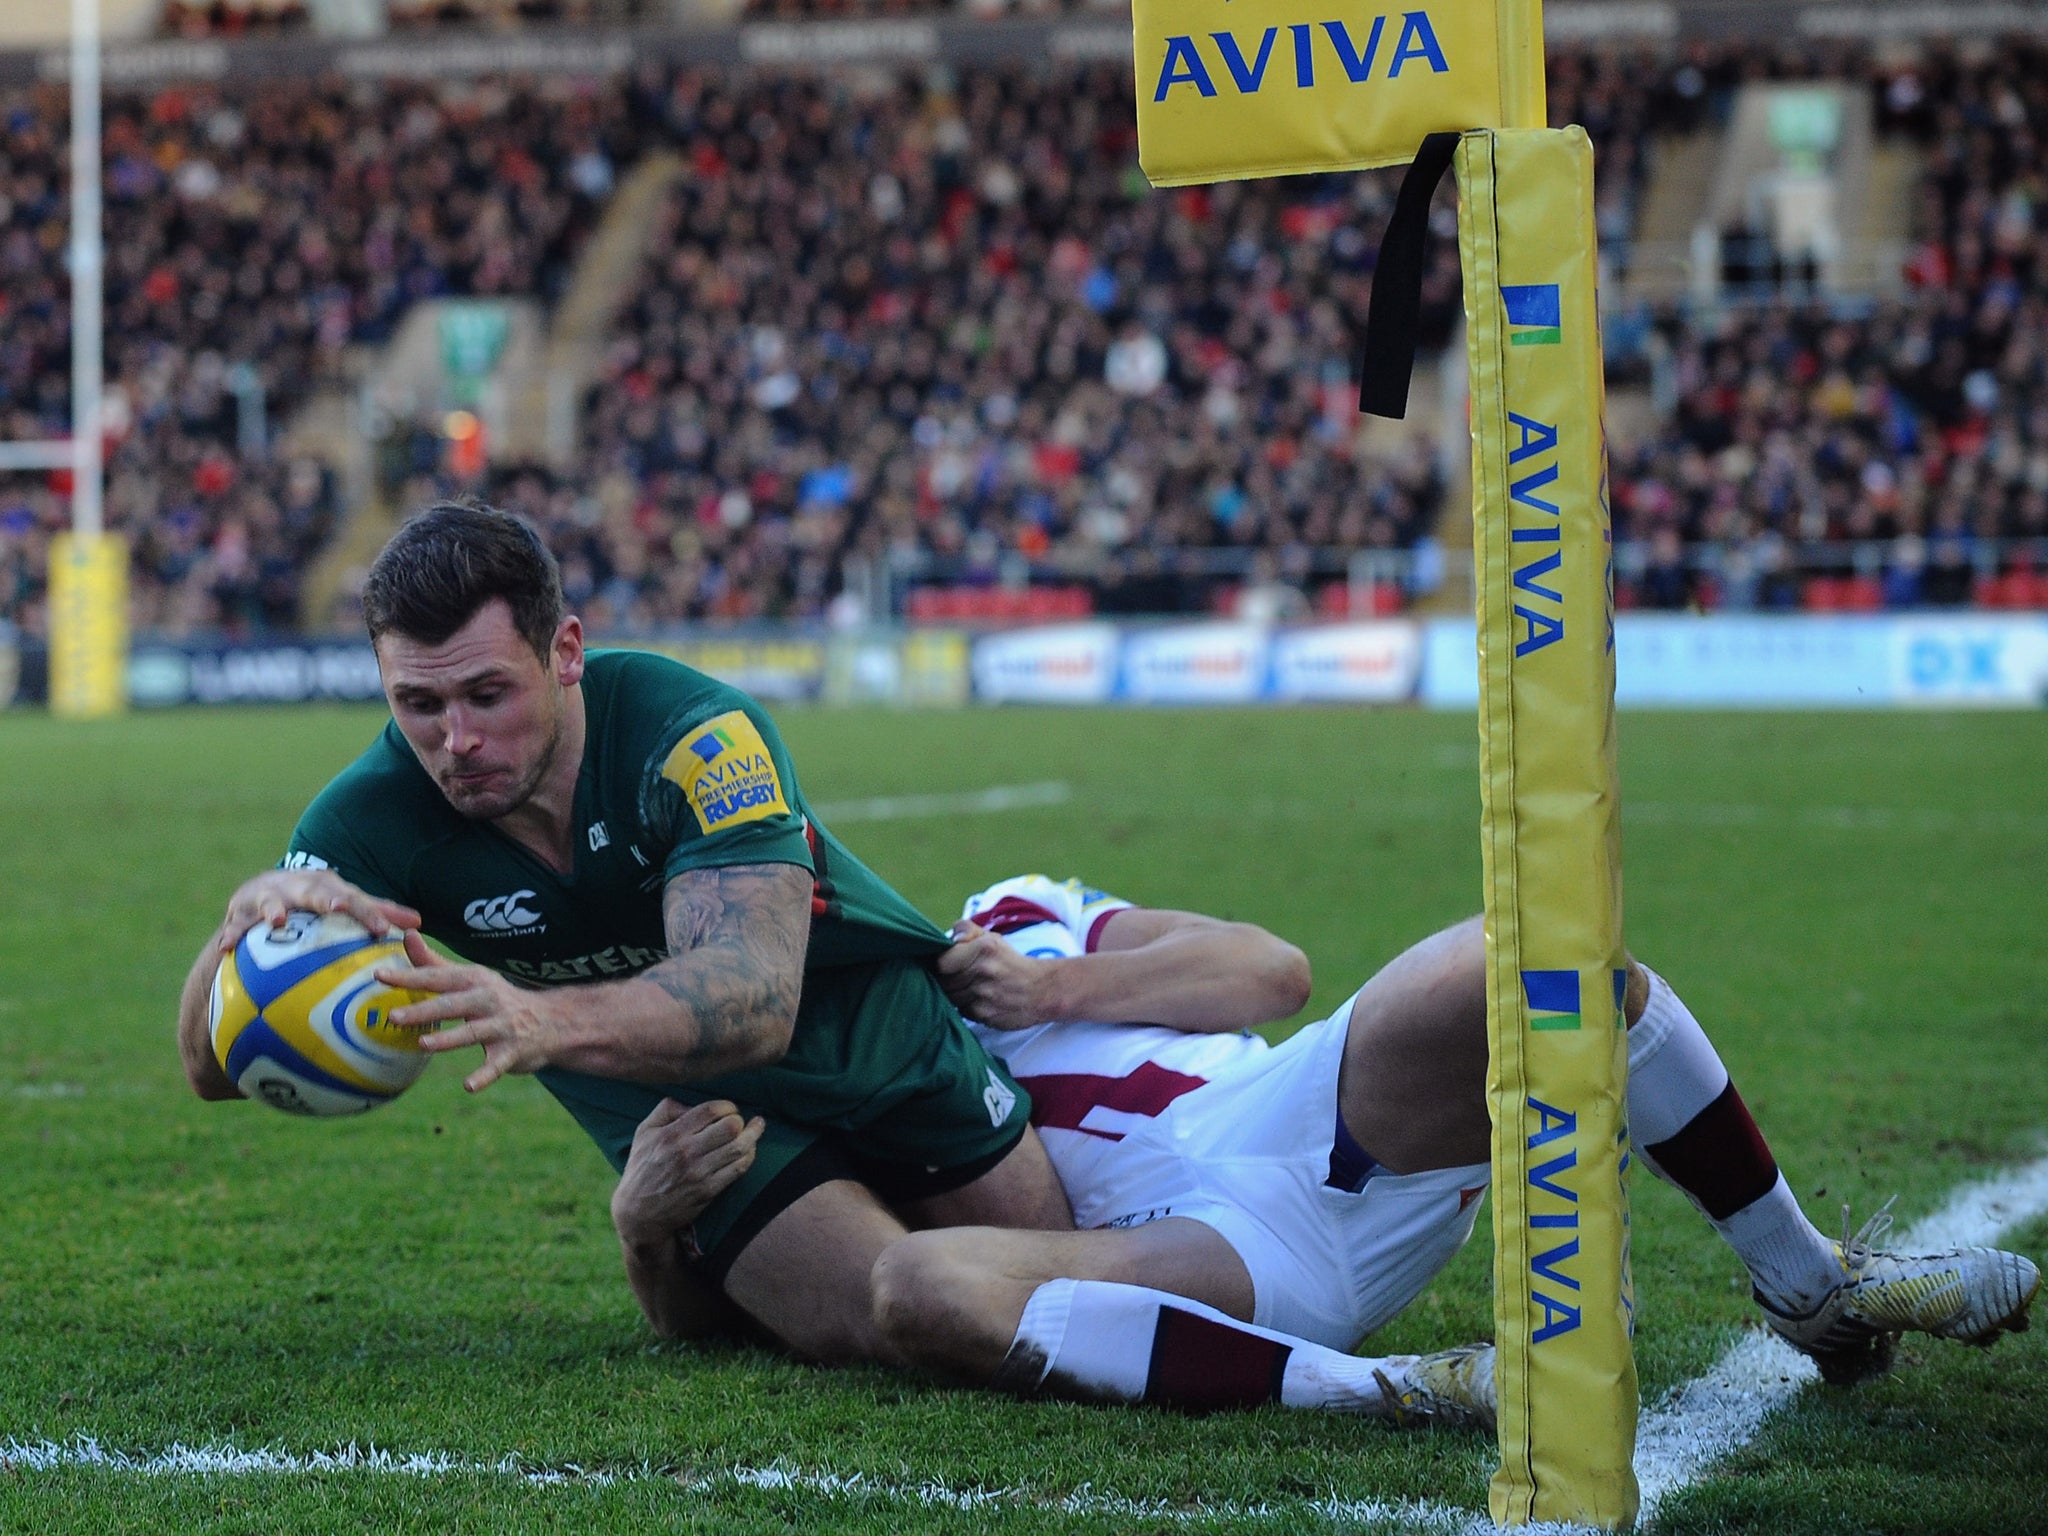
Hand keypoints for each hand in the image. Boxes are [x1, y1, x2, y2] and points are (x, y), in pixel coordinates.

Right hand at [219, 869, 420, 955]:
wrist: (262, 891)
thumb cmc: (314, 902)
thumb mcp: (342, 903)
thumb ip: (377, 912)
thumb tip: (419, 922)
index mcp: (329, 886)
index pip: (355, 899)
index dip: (369, 913)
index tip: (384, 931)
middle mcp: (300, 886)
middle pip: (316, 892)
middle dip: (327, 899)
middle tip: (337, 908)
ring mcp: (269, 895)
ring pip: (272, 901)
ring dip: (275, 909)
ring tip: (278, 922)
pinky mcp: (241, 909)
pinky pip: (236, 923)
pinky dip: (232, 933)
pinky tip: (227, 947)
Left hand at [379, 930, 562, 1092]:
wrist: (553, 1021)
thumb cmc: (498, 999)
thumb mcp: (471, 977)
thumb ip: (434, 962)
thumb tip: (406, 934)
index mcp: (473, 980)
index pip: (436, 977)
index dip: (408, 977)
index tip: (379, 976)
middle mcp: (488, 1000)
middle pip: (452, 1004)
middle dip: (423, 1010)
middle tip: (394, 1017)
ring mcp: (502, 1026)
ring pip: (472, 1033)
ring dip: (448, 1038)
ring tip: (423, 1044)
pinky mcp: (512, 1052)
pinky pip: (496, 1065)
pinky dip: (484, 1076)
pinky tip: (468, 1086)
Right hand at [612, 1098, 766, 1245]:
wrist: (638, 1213)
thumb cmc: (642, 1168)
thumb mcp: (644, 1132)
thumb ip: (666, 1109)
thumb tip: (692, 1103)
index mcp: (671, 1134)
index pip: (710, 1110)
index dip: (727, 1106)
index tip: (729, 1109)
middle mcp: (686, 1152)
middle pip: (730, 1127)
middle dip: (740, 1120)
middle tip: (740, 1121)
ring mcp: (698, 1173)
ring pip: (739, 1147)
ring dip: (752, 1136)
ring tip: (757, 1128)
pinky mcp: (708, 1190)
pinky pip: (738, 1169)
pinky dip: (749, 1156)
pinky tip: (750, 1150)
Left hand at [936, 920, 1063, 1030]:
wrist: (1043, 990)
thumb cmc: (1010, 962)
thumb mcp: (992, 939)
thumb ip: (967, 930)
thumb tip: (951, 937)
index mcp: (984, 948)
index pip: (942, 961)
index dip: (942, 963)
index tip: (948, 964)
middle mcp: (984, 972)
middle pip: (944, 982)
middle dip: (947, 980)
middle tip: (958, 977)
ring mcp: (984, 996)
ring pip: (951, 998)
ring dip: (955, 994)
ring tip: (968, 988)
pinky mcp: (986, 1016)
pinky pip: (963, 1012)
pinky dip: (966, 1007)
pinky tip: (978, 1000)